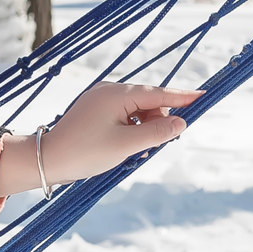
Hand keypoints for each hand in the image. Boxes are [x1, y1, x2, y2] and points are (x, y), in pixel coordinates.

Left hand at [0, 81, 202, 202]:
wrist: (47, 160)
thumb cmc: (85, 152)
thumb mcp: (126, 145)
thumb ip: (157, 133)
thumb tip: (181, 123)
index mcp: (117, 94)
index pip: (159, 93)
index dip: (183, 98)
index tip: (205, 96)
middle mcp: (109, 91)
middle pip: (149, 103)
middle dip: (157, 124)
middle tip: (150, 148)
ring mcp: (101, 100)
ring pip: (138, 112)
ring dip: (143, 130)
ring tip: (134, 152)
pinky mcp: (95, 111)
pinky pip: (124, 116)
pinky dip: (131, 131)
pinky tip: (126, 148)